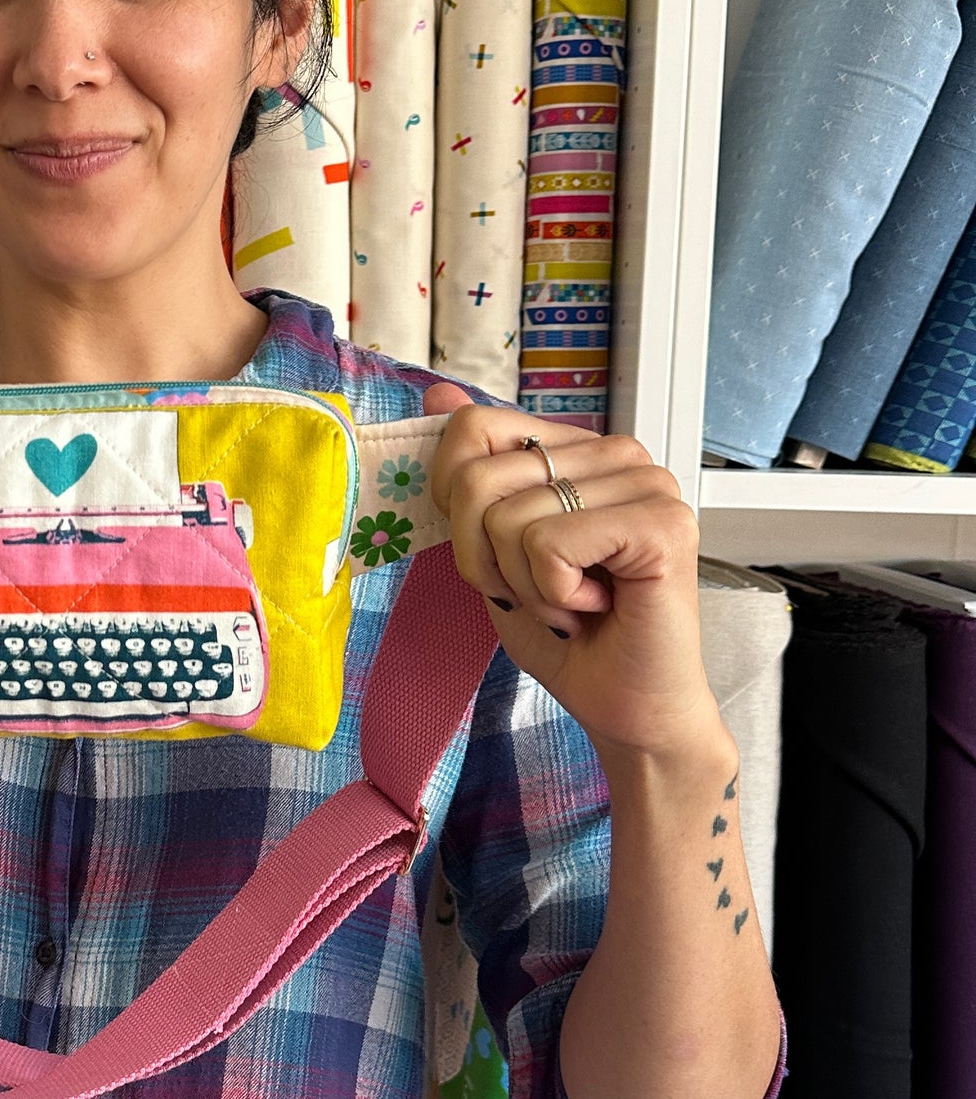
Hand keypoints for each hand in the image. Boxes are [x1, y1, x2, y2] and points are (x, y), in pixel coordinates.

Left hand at [424, 386, 726, 767]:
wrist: (627, 708)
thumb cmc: (569, 635)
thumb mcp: (494, 551)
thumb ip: (469, 475)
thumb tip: (438, 390)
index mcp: (580, 450)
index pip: (474, 430)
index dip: (456, 506)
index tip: (501, 557)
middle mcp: (619, 454)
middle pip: (479, 478)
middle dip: (485, 559)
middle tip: (540, 593)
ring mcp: (647, 483)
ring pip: (509, 518)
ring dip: (524, 585)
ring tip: (573, 603)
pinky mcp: (661, 523)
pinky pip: (548, 544)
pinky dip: (552, 594)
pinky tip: (596, 605)